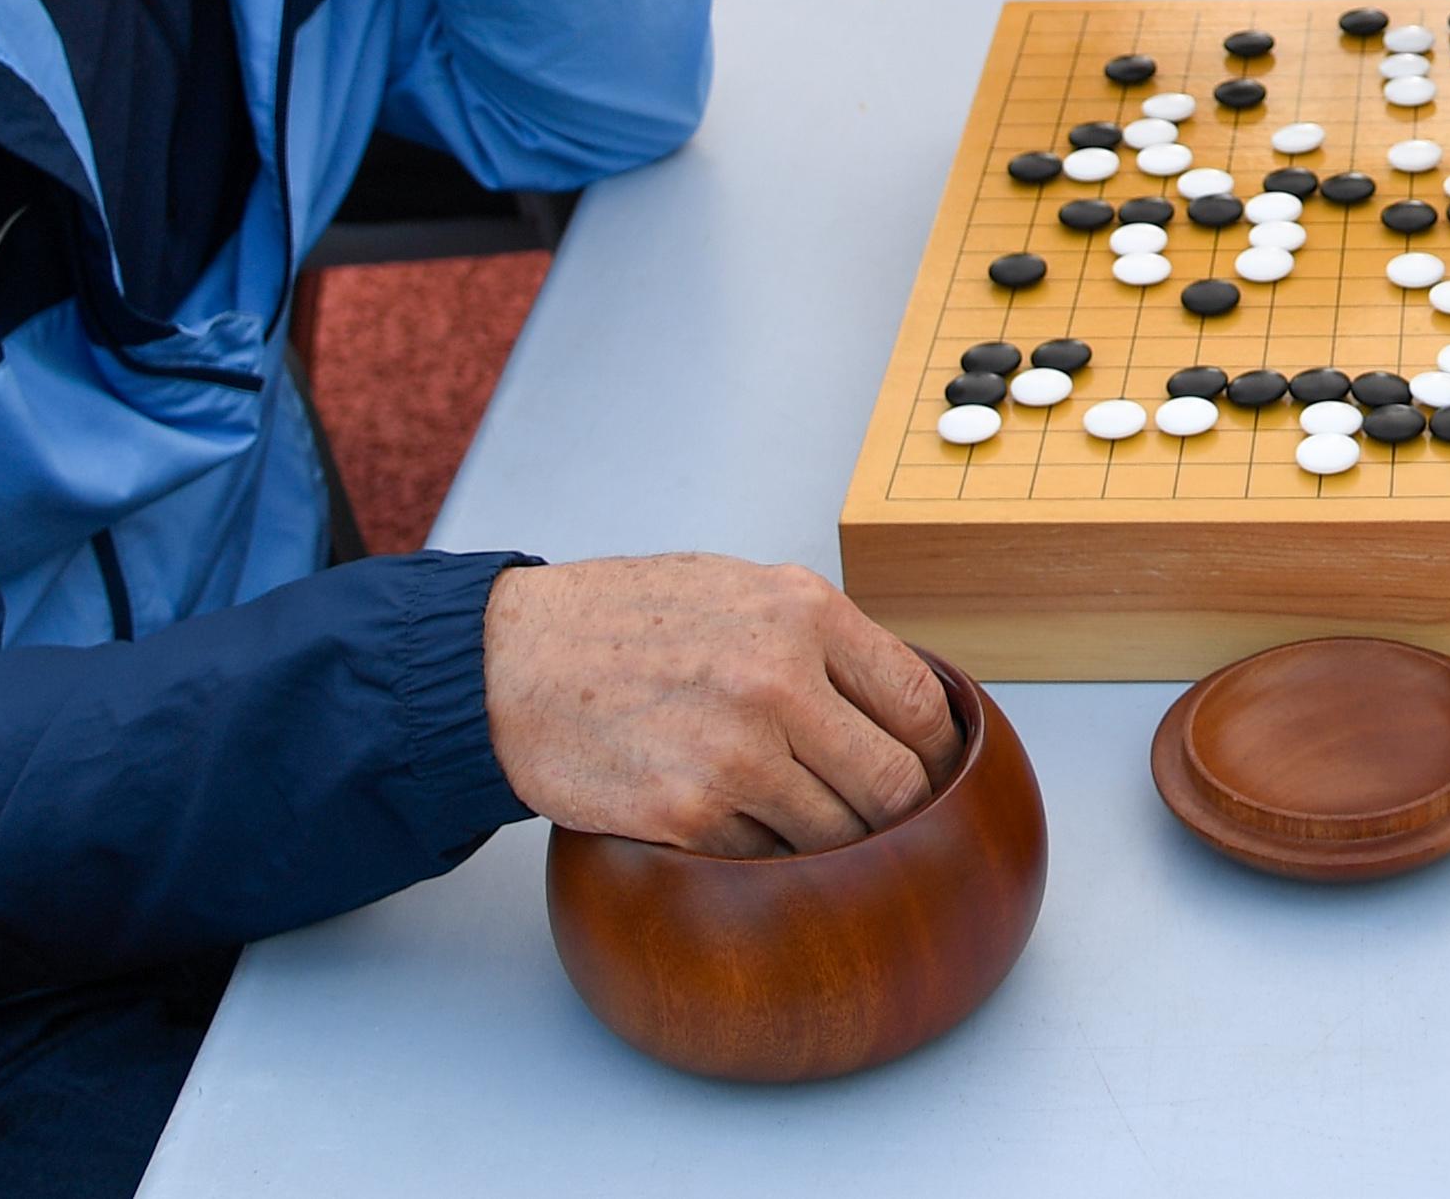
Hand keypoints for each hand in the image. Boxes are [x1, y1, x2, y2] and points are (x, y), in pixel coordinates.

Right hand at [481, 556, 956, 855]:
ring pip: (839, 835)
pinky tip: (746, 832)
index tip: (935, 772)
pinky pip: (770, 860)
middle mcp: (779, 679)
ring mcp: (735, 753)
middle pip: (895, 783)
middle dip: (900, 813)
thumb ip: (820, 638)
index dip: (938, 751)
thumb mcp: (739, 589)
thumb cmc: (624, 622)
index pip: (919, 703)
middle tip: (885, 821)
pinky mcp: (689, 814)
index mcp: (804, 611)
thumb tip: (903, 703)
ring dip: (836, 845)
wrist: (511, 662)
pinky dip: (769, 858)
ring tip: (811, 830)